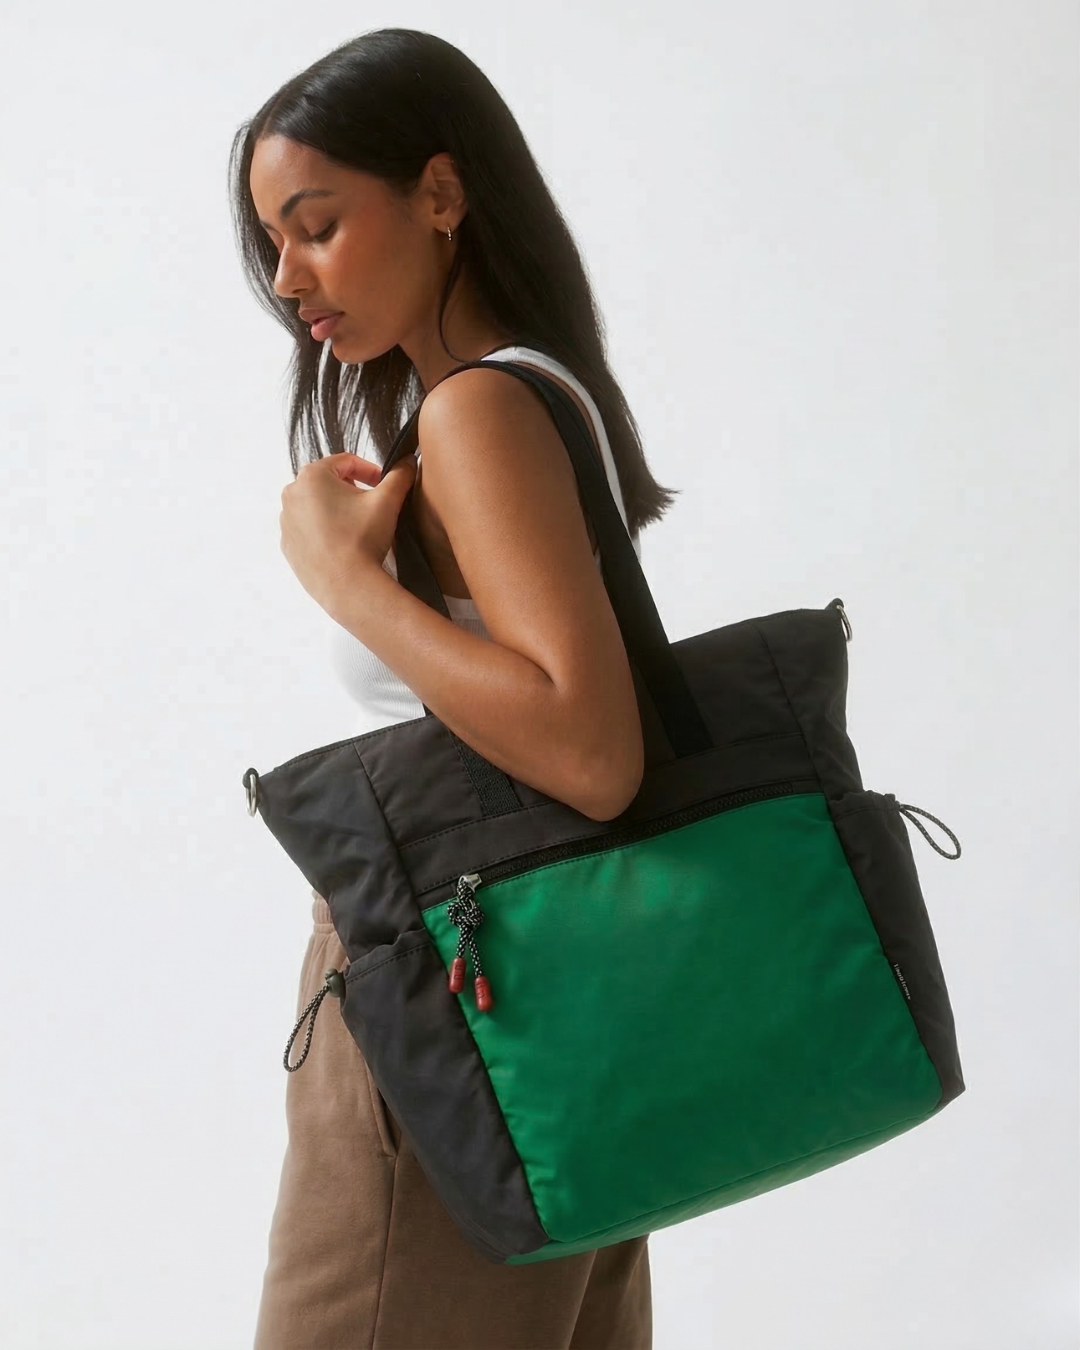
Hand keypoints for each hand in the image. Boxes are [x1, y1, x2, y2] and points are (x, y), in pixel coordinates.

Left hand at [279, 451, 418, 615]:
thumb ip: (399, 475)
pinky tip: (343, 543)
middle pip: (328, 482)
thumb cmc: (362, 540)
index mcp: (312, 476)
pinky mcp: (288, 545)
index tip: (383, 484)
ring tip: (357, 527)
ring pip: (316, 506)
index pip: (345, 462)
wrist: (347, 586)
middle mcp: (292, 494)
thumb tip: (408, 462)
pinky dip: (324, 531)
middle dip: (351, 490)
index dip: (370, 471)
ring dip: (337, 510)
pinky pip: (308, 529)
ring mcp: (287, 522)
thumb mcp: (388, 500)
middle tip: (371, 506)